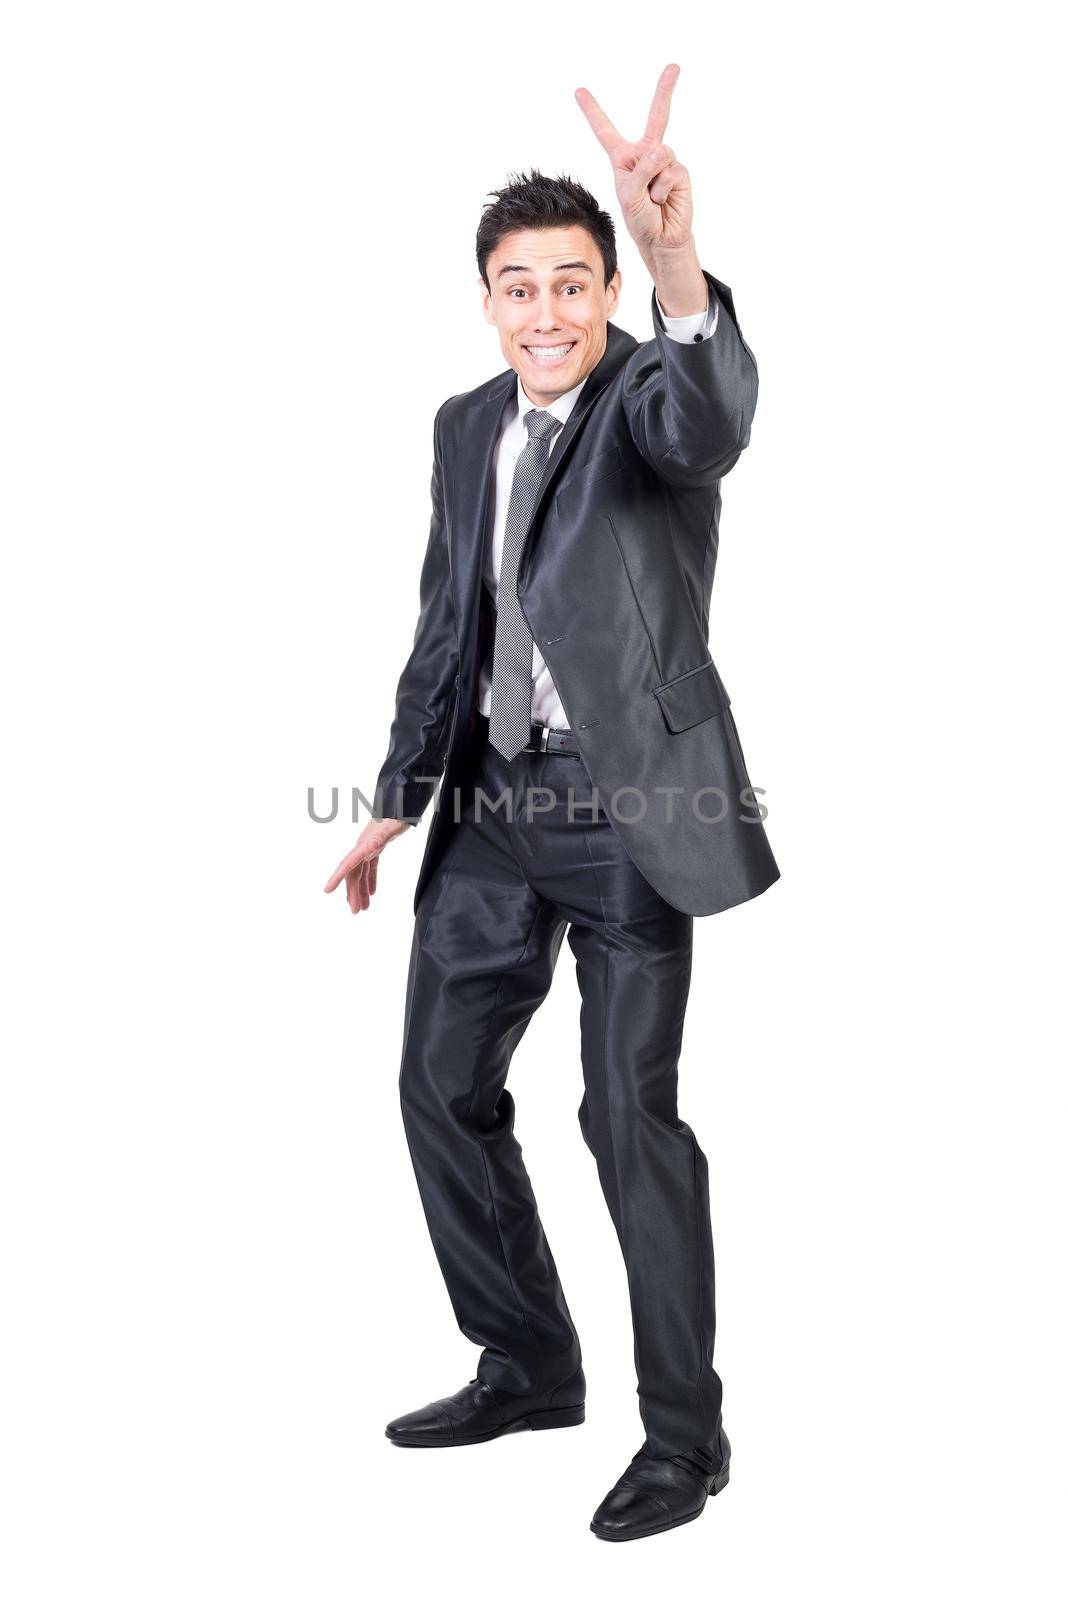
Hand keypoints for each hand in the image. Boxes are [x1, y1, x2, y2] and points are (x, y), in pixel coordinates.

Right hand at [323, 817, 408, 913]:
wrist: (400, 804)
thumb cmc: (397, 814)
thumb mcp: (392, 826)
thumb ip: (383, 835)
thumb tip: (372, 846)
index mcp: (365, 844)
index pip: (348, 863)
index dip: (337, 877)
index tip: (326, 890)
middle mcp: (363, 847)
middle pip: (353, 873)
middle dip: (353, 893)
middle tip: (356, 912)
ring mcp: (368, 847)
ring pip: (360, 873)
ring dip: (360, 890)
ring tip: (363, 908)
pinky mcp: (376, 848)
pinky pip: (369, 867)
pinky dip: (369, 880)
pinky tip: (372, 893)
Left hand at [575, 63, 693, 257]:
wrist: (662, 239)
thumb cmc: (640, 219)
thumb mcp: (629, 196)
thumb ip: (641, 171)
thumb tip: (660, 150)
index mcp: (623, 158)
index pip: (605, 131)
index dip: (592, 111)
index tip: (579, 91)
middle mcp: (644, 155)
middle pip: (657, 118)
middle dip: (665, 91)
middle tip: (674, 67)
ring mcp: (664, 161)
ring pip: (660, 153)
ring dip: (652, 180)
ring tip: (651, 198)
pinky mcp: (679, 172)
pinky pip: (670, 171)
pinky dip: (663, 188)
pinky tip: (662, 200)